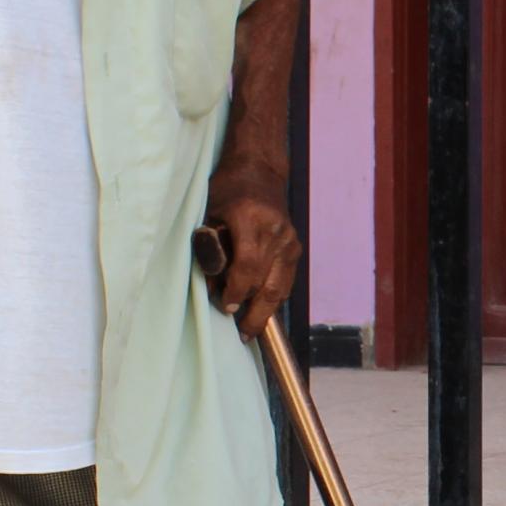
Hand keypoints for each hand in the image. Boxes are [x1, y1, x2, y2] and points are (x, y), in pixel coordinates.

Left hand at [202, 180, 301, 340]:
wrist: (259, 170)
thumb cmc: (227, 190)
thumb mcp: (209, 212)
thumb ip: (210, 247)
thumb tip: (213, 285)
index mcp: (251, 219)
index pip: (248, 266)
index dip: (236, 291)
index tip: (225, 306)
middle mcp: (276, 231)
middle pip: (268, 284)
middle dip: (254, 313)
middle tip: (243, 334)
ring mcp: (289, 240)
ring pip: (280, 287)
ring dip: (266, 311)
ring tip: (251, 329)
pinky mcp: (295, 246)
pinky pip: (285, 280)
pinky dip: (273, 297)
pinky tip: (262, 309)